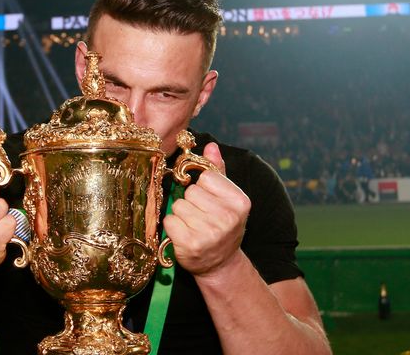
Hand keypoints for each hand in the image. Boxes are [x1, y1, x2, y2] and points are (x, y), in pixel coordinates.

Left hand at [163, 142, 250, 276]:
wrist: (220, 264)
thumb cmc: (221, 226)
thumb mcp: (226, 199)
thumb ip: (218, 171)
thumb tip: (211, 146)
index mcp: (240, 202)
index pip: (206, 177)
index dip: (203, 187)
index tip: (209, 202)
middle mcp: (228, 218)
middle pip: (190, 192)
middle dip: (190, 202)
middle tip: (200, 217)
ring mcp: (209, 232)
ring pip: (178, 205)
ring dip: (181, 214)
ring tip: (193, 226)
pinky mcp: (190, 244)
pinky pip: (169, 221)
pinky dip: (172, 227)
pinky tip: (184, 235)